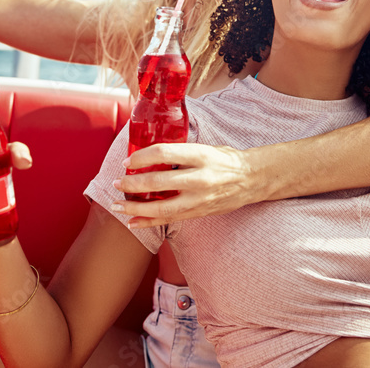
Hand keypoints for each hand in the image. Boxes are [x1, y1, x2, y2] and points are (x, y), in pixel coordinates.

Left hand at [110, 143, 257, 227]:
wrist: (252, 179)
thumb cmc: (226, 159)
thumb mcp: (205, 148)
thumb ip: (181, 152)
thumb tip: (150, 154)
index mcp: (200, 155)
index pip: (164, 154)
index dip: (142, 157)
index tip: (128, 161)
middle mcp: (199, 178)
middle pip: (158, 182)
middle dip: (132, 184)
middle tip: (117, 183)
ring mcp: (199, 199)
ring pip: (161, 207)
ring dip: (135, 206)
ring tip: (117, 205)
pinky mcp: (198, 213)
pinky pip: (169, 219)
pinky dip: (148, 222)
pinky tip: (132, 222)